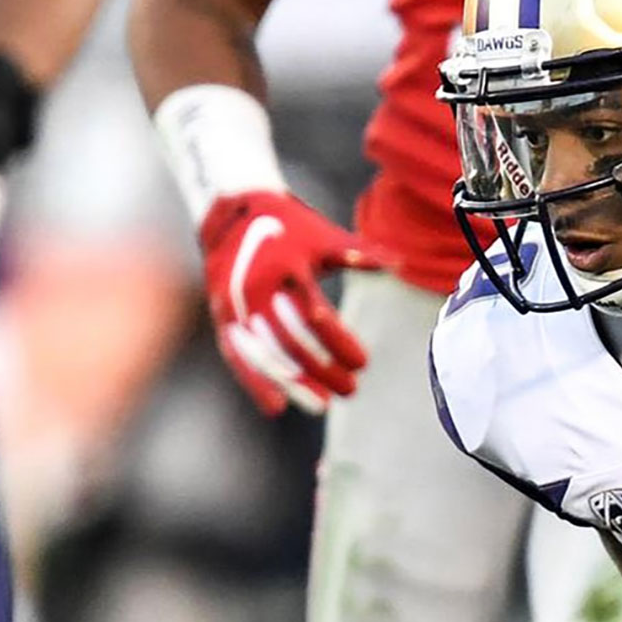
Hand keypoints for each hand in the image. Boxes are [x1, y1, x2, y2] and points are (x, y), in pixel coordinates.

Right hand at [197, 189, 390, 415]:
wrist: (232, 212)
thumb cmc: (292, 227)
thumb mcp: (322, 237)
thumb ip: (358, 254)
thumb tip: (399, 263)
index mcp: (287, 268)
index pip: (315, 315)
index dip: (339, 342)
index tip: (364, 364)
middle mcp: (258, 288)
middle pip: (291, 339)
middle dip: (321, 369)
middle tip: (351, 390)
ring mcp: (236, 305)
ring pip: (265, 353)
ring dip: (292, 384)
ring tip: (321, 407)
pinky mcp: (222, 316)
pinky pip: (238, 355)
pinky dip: (254, 383)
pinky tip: (275, 410)